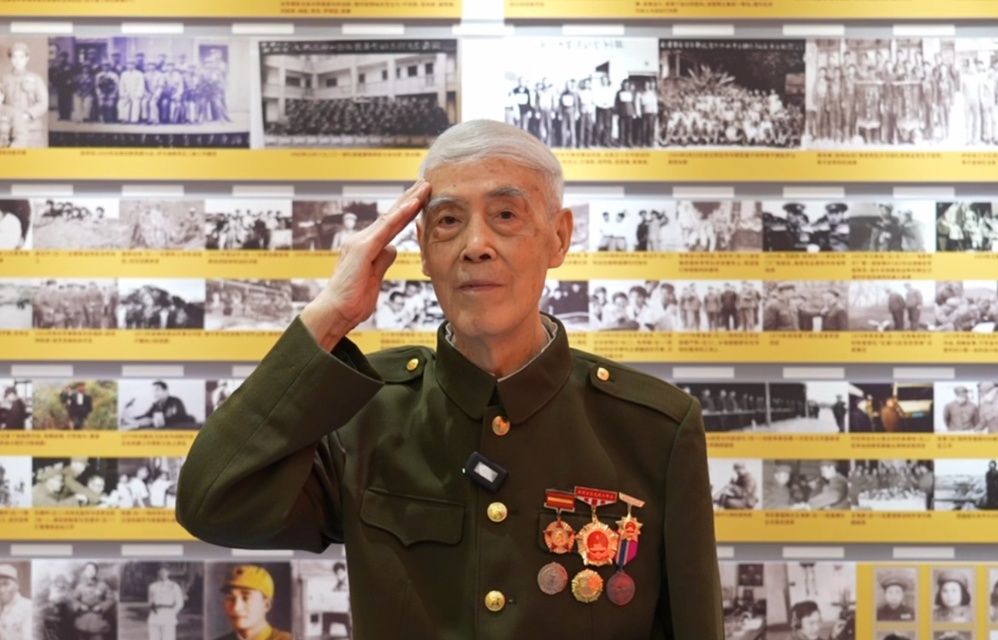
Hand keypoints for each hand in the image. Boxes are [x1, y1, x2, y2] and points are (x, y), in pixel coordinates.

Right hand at [301, 180, 430, 349]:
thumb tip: (393, 249)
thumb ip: (383, 261)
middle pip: (391, 215)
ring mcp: (361, 242)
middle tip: (426, 183)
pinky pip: (385, 229)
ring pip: (390, 217)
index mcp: (367, 247)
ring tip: (424, 187)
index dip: (407, 210)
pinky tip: (412, 205)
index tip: (422, 198)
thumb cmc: (352, 300)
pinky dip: (399, 216)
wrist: (335, 313)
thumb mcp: (374, 278)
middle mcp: (362, 240)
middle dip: (409, 198)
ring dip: (408, 201)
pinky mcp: (362, 249)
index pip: (392, 224)